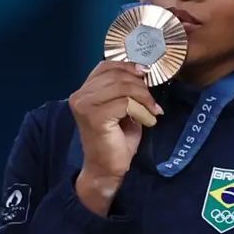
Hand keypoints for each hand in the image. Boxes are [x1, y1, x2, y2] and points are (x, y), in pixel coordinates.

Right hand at [68, 61, 160, 214]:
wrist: (107, 168)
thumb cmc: (117, 139)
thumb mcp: (123, 108)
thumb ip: (125, 90)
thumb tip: (143, 71)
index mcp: (85, 90)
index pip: (107, 65)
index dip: (129, 67)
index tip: (147, 75)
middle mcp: (80, 95)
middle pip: (118, 75)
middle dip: (142, 87)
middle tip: (153, 103)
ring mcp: (84, 105)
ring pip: (123, 87)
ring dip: (144, 99)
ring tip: (151, 113)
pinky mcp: (94, 117)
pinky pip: (125, 103)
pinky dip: (141, 111)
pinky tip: (146, 122)